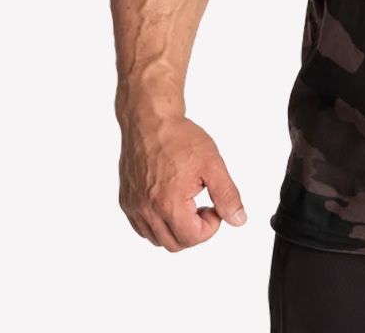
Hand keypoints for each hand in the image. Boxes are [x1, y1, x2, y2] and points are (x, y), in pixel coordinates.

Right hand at [118, 113, 246, 251]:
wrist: (150, 120)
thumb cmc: (178, 137)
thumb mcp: (212, 164)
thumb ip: (227, 195)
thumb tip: (238, 219)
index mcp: (169, 203)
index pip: (193, 238)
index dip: (211, 226)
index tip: (215, 206)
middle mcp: (147, 210)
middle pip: (175, 244)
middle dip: (195, 230)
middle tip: (204, 206)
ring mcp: (134, 207)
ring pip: (157, 239)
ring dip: (176, 229)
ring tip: (187, 202)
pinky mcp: (126, 201)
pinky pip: (142, 228)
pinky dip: (158, 224)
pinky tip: (170, 203)